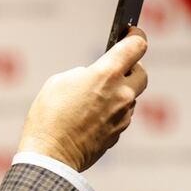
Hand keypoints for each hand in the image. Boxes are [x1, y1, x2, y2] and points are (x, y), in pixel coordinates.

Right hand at [17, 28, 148, 172]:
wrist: (51, 156)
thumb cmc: (49, 116)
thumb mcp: (60, 81)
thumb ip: (84, 73)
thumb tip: (93, 77)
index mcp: (107, 74)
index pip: (136, 46)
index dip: (135, 37)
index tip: (131, 34)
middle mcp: (122, 94)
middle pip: (141, 73)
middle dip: (131, 68)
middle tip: (115, 68)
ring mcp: (123, 116)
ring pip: (130, 97)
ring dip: (118, 94)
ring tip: (92, 99)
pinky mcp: (119, 134)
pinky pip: (121, 116)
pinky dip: (112, 113)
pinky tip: (90, 117)